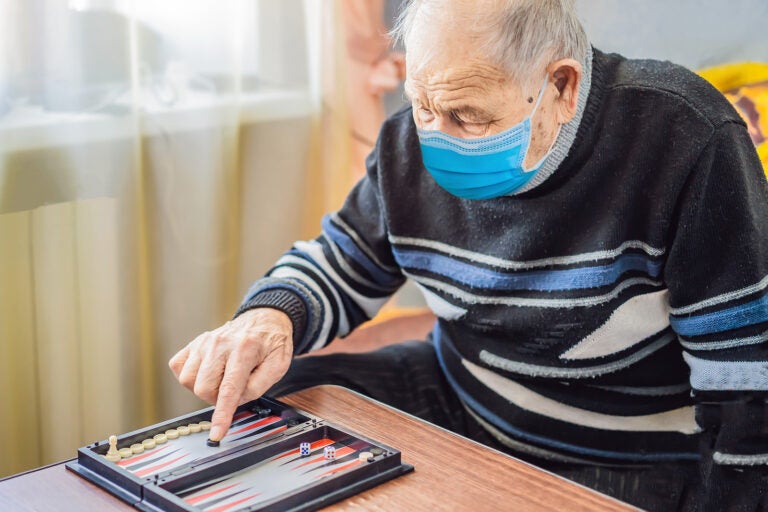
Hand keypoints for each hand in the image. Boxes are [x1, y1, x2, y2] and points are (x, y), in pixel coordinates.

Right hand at [168, 308, 292, 440]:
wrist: (263, 320)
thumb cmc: (271, 344)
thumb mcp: (278, 366)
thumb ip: (259, 386)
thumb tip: (236, 401)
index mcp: (245, 349)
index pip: (229, 389)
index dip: (222, 414)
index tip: (217, 433)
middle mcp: (220, 343)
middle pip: (203, 388)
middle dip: (217, 399)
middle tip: (233, 390)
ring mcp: (203, 342)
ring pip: (188, 380)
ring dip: (204, 388)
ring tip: (221, 379)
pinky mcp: (194, 343)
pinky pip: (178, 368)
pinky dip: (191, 376)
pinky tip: (208, 372)